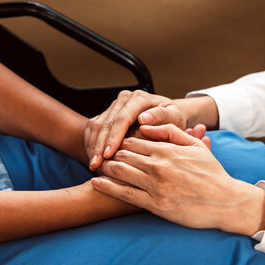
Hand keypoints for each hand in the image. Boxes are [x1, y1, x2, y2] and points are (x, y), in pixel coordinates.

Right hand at [85, 90, 211, 170]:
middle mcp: (123, 100)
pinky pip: (93, 130)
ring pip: (96, 126)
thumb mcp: (173, 118)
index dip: (113, 138)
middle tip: (96, 165)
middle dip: (99, 146)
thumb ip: (161, 117)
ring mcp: (113, 106)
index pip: (121, 119)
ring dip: (93, 147)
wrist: (166, 116)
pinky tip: (93, 159)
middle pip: (105, 123)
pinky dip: (91, 145)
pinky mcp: (106, 114)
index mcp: (139, 99)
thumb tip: (143, 119)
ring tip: (93, 165)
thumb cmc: (172, 120)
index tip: (108, 155)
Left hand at [91, 124, 264, 235]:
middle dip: (107, 153)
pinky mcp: (154, 204)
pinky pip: (124, 194)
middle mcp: (158, 166)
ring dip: (103, 167)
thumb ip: (171, 132)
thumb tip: (147, 125)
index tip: (110, 142)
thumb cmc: (212, 174)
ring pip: (120, 171)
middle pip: (122, 154)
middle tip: (96, 153)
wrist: (226, 203)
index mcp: (167, 150)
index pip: (133, 140)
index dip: (118, 140)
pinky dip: (107, 187)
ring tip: (93, 164)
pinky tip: (95, 182)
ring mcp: (155, 185)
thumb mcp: (195, 146)